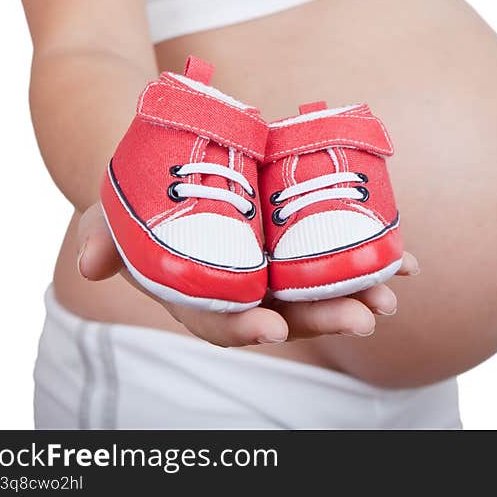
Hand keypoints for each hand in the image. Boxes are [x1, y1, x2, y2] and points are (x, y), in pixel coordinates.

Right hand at [75, 203, 418, 346]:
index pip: (221, 324)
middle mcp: (244, 289)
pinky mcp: (299, 240)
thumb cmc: (137, 197)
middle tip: (364, 315)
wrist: (169, 166)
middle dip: (324, 318)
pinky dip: (375, 258)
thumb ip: (100, 237)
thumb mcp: (110, 212)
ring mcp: (276, 267)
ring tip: (393, 290)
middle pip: (286, 314)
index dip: (244, 330)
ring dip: (359, 293)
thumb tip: (89, 264)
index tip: (272, 331)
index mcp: (200, 294)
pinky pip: (339, 254)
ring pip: (320, 290)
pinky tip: (406, 261)